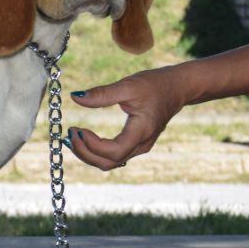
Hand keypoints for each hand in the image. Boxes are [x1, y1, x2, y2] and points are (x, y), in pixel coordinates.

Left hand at [67, 68, 187, 169]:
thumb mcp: (128, 85)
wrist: (178, 88)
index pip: (114, 151)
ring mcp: (140, 147)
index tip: (77, 130)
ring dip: (89, 154)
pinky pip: (114, 157)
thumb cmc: (155, 84)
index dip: (92, 145)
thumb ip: (102, 94)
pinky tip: (84, 139)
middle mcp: (142, 144)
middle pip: (109, 162)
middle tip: (69, 135)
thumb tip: (75, 97)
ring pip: (110, 163)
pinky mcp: (136, 144)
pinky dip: (96, 152)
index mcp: (142, 131)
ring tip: (73, 138)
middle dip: (85, 152)